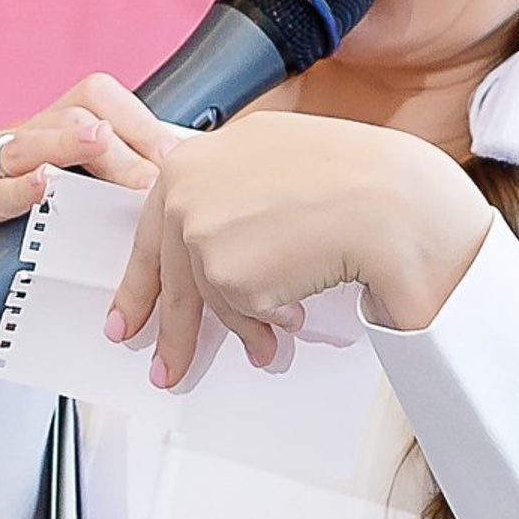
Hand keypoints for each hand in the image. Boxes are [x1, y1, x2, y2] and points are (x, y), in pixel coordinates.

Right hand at [0, 74, 185, 285]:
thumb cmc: (33, 240)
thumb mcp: (79, 203)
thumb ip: (120, 184)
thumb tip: (184, 176)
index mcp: (49, 133)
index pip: (96, 98)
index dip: (137, 120)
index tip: (174, 155)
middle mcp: (17, 142)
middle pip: (69, 114)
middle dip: (116, 144)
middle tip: (151, 179)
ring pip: (29, 143)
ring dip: (70, 144)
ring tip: (101, 144)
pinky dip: (16, 190)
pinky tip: (41, 186)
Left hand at [107, 111, 494, 388]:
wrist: (389, 200)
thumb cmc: (356, 177)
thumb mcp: (276, 161)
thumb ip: (234, 192)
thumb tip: (219, 237)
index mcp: (198, 155)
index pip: (155, 227)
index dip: (142, 278)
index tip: (129, 312)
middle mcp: (186, 187)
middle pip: (166, 273)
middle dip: (168, 329)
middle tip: (164, 364)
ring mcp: (199, 228)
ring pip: (209, 299)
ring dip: (244, 327)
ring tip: (268, 343)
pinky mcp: (221, 270)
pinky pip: (238, 314)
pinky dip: (267, 323)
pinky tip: (295, 314)